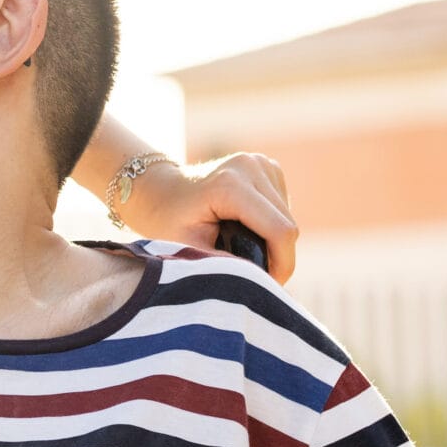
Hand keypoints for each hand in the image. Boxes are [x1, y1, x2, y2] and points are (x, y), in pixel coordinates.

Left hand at [120, 152, 298, 281]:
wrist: (159, 190)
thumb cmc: (168, 222)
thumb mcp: (189, 249)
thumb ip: (224, 265)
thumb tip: (259, 281)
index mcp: (230, 185)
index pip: (279, 230)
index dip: (282, 264)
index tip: (268, 285)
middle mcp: (250, 166)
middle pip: (288, 225)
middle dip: (278, 256)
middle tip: (254, 275)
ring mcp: (260, 162)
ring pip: (288, 216)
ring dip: (275, 241)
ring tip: (245, 251)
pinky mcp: (267, 165)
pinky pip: (283, 205)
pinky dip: (272, 224)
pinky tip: (247, 228)